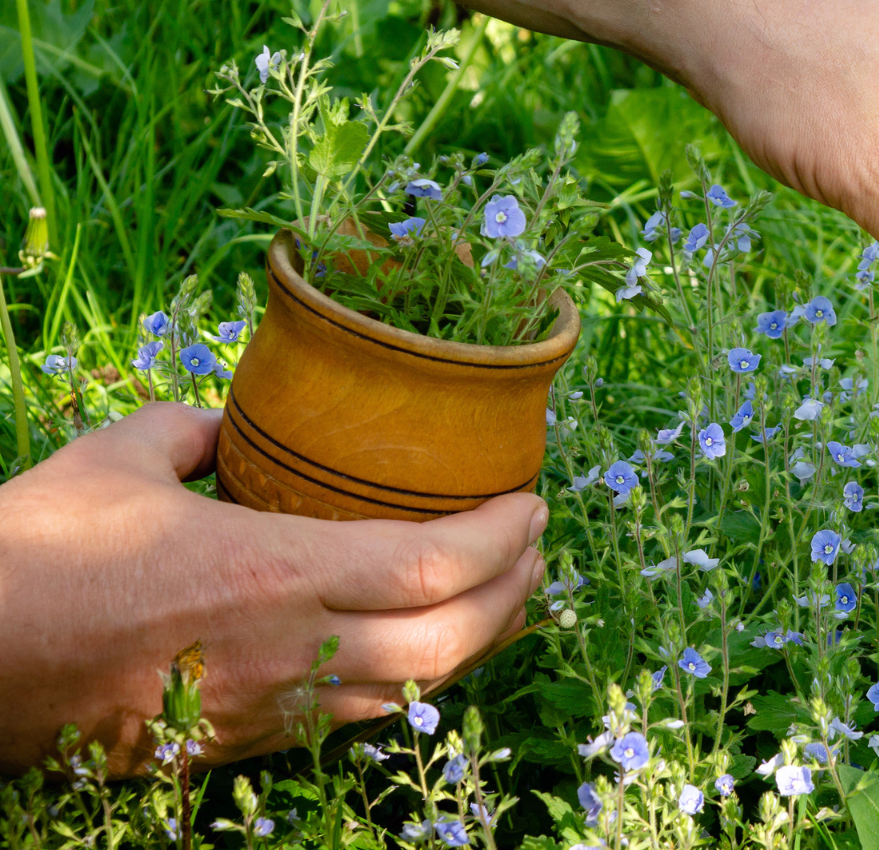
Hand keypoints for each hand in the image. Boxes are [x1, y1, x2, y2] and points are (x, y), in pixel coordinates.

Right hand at [0, 403, 546, 775]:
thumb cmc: (34, 556)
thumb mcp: (119, 457)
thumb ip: (194, 429)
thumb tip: (231, 425)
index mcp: (274, 571)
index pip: (432, 566)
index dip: (502, 538)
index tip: (534, 502)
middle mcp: (291, 649)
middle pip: (452, 640)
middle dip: (517, 593)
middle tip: (538, 546)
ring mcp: (271, 707)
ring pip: (416, 691)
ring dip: (478, 642)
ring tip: (505, 594)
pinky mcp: (242, 744)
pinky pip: (359, 719)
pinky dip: (414, 681)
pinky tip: (423, 648)